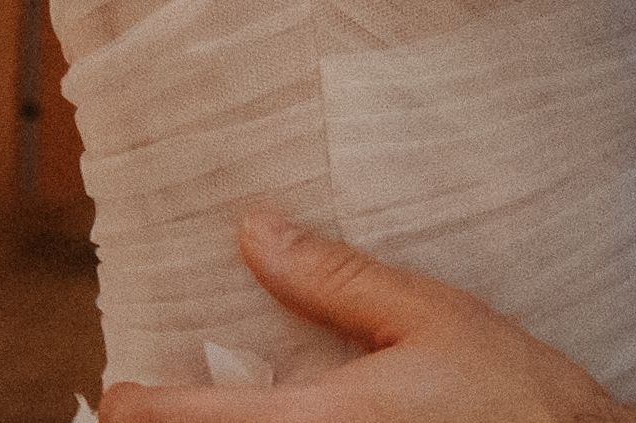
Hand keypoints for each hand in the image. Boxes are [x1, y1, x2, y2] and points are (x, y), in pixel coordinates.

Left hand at [94, 210, 635, 422]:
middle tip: (159, 404)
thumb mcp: (429, 315)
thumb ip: (334, 279)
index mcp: (320, 421)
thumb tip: (254, 232)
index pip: (189, 421)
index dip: (138, 406)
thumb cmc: (513, 395)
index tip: (122, 391)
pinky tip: (293, 415)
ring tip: (223, 406)